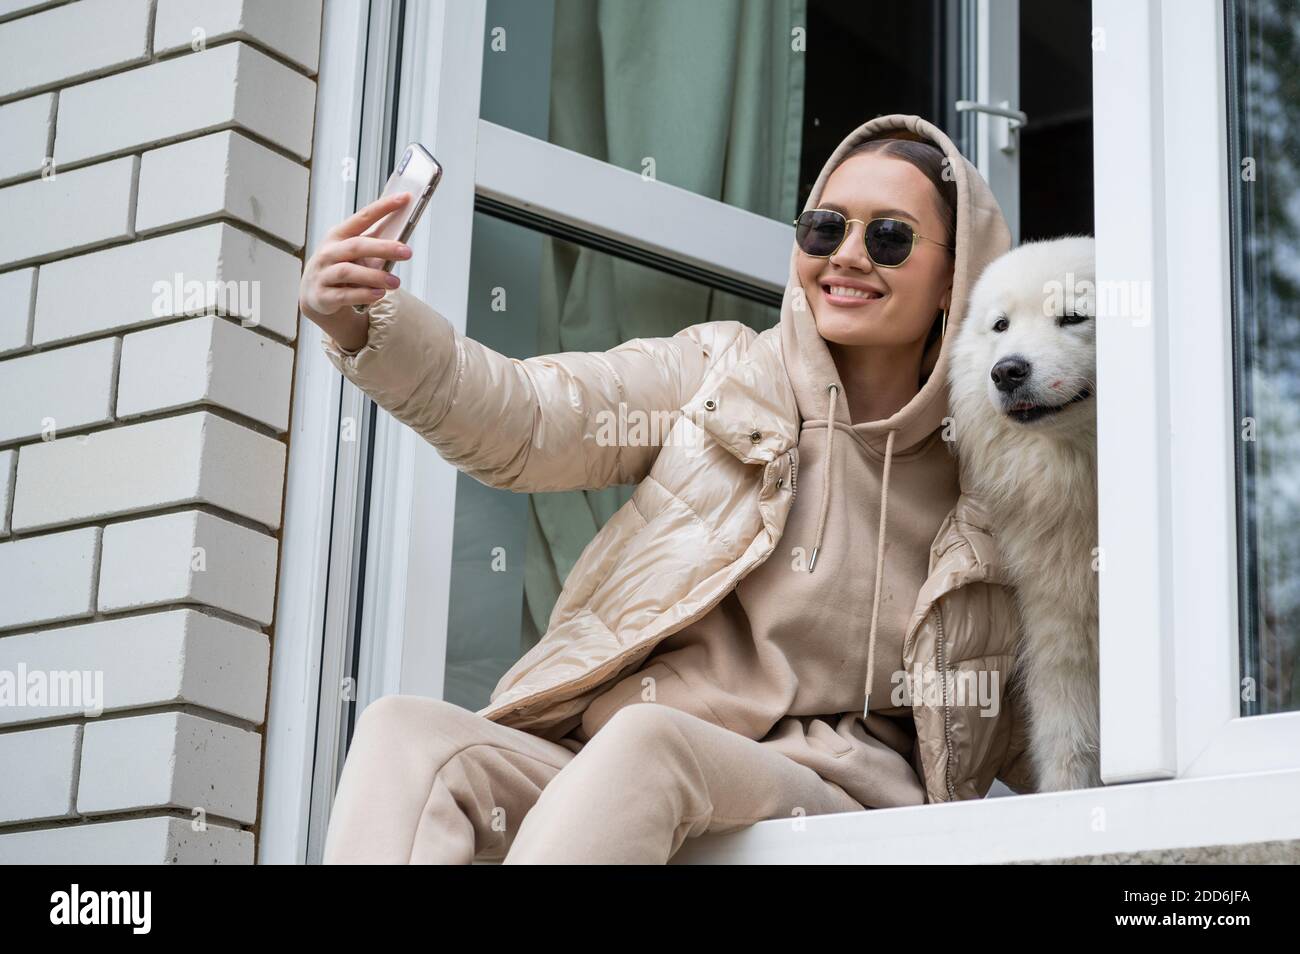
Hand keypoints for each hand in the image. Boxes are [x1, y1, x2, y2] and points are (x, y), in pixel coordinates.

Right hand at [299, 192, 414, 350]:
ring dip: (375, 276)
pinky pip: (344, 295)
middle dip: (383, 248)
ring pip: (349, 272)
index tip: (404, 199)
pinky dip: (364, 294)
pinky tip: (379, 294)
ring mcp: (323, 274)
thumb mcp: (353, 252)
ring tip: (395, 282)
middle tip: (407, 252)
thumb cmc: (340, 266)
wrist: (314, 294)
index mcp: (339, 235)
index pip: (362, 217)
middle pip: (357, 246)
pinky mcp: (323, 295)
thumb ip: (375, 242)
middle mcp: (329, 252)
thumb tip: (403, 233)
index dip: (383, 208)